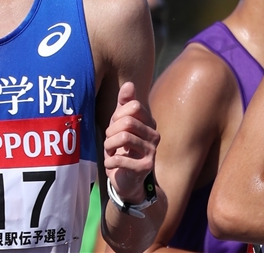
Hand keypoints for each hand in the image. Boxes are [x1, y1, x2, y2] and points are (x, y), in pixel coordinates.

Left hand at [103, 82, 158, 204]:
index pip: (134, 106)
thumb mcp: (119, 123)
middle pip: (127, 121)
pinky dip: (110, 161)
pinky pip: (121, 158)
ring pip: (124, 137)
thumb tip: (129, 84)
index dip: (117, 114)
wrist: (127, 179)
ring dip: (109, 146)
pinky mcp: (145, 168)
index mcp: (149, 122)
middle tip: (109, 141)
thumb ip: (124, 104)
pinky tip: (111, 163)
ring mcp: (152, 152)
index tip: (114, 125)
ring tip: (109, 152)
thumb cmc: (122, 147)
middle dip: (111, 131)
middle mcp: (154, 135)